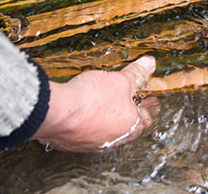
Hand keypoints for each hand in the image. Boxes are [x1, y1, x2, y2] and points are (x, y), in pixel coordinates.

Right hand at [32, 56, 157, 151]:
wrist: (57, 112)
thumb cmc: (92, 99)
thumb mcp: (120, 80)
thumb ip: (136, 74)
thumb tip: (150, 64)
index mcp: (130, 125)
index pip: (146, 117)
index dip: (148, 105)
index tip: (150, 100)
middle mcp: (113, 139)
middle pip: (126, 126)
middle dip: (128, 113)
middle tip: (129, 102)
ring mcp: (92, 143)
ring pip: (105, 130)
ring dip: (107, 119)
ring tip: (105, 106)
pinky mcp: (72, 142)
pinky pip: (84, 132)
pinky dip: (87, 123)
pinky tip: (82, 114)